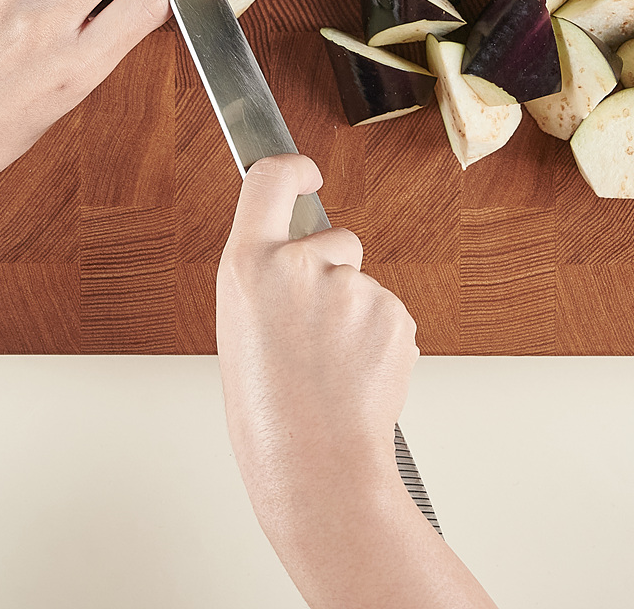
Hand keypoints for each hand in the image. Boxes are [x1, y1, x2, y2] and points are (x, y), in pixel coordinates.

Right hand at [215, 155, 418, 527]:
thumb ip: (266, 280)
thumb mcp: (240, 329)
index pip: (270, 179)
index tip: (307, 173)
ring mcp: (352, 288)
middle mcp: (300, 265)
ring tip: (329, 367)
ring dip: (354, 315)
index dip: (293, 169)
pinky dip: (378, 339)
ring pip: (363, 284)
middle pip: (333, 239)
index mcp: (248, 266)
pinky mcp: (393, 312)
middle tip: (310, 332)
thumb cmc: (268, 413)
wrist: (314, 466)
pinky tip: (355, 375)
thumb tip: (298, 254)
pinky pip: (389, 312)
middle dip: (333, 272)